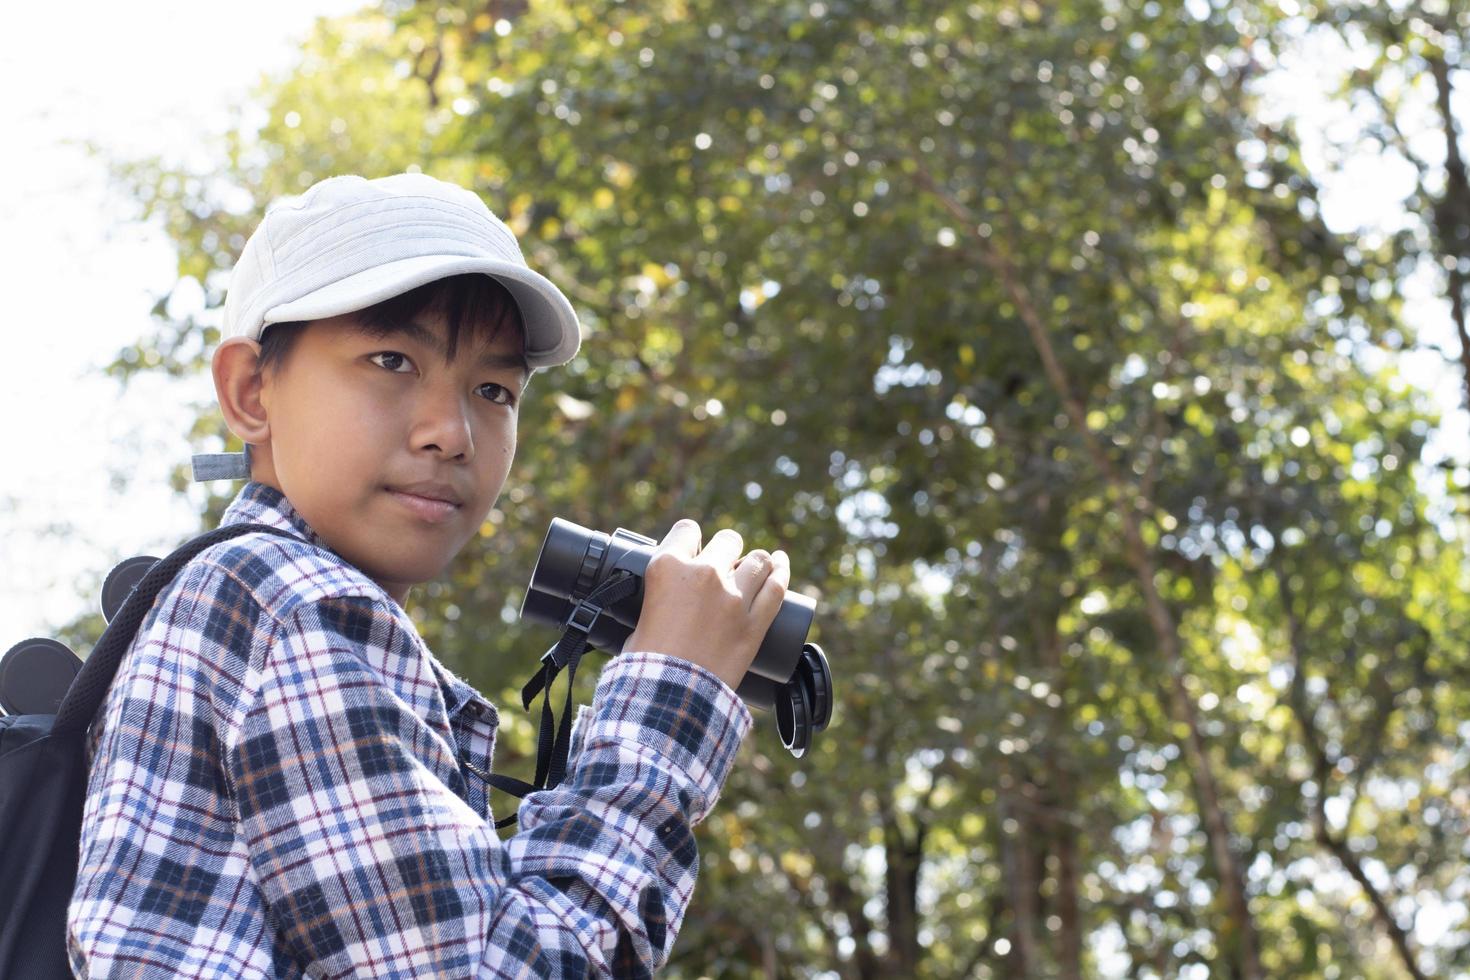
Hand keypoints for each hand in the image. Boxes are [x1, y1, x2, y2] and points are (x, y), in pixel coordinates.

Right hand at [623, 519, 789, 689]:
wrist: (669, 698)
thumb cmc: (646, 665)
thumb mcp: (638, 620)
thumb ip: (656, 602)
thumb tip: (662, 604)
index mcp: (667, 568)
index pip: (686, 530)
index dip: (691, 539)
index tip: (693, 548)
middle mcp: (703, 574)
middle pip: (727, 540)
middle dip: (726, 550)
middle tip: (724, 566)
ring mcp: (734, 597)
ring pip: (757, 560)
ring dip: (755, 561)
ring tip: (755, 566)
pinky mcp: (755, 623)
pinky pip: (776, 588)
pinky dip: (780, 573)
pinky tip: (780, 564)